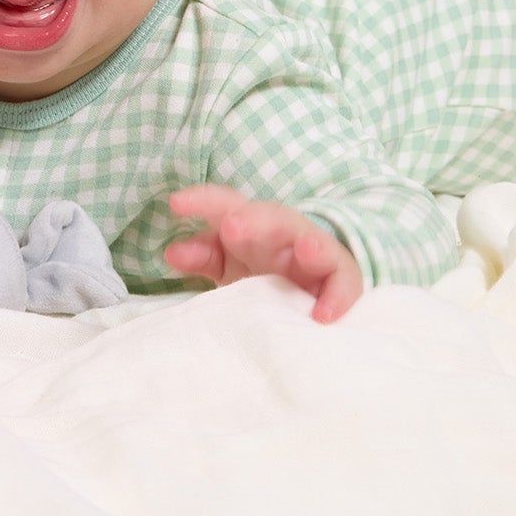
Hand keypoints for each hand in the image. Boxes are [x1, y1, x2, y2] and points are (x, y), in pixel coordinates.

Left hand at [165, 184, 363, 322]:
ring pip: (312, 243)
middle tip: (233, 227)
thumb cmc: (263, 281)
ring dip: (308, 248)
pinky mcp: (340, 281)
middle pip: (270, 217)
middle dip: (254, 220)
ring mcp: (313, 257)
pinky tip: (323, 314)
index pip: (226, 205)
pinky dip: (337, 296)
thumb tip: (171, 252)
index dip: (203, 201)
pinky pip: (343, 283)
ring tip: (305, 254)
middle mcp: (281, 236)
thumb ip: (205, 257)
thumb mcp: (231, 270)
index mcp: (250, 229)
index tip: (175, 203)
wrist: (309, 305)